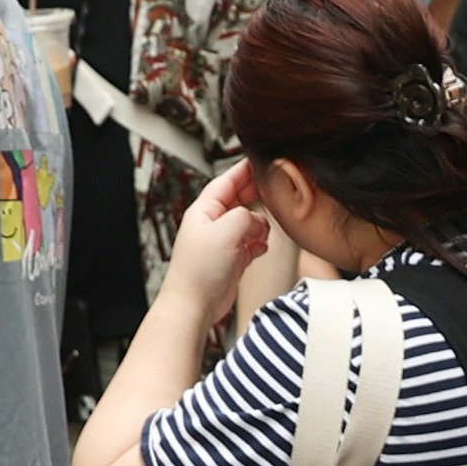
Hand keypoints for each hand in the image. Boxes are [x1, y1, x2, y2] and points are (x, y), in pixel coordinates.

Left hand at [167, 161, 273, 308]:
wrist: (193, 305)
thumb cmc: (199, 271)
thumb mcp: (225, 231)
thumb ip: (246, 216)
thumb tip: (258, 220)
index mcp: (204, 211)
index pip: (226, 181)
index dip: (244, 170)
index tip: (260, 160)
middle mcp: (212, 224)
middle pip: (238, 199)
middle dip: (255, 195)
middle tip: (273, 189)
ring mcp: (222, 241)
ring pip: (248, 221)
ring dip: (260, 224)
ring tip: (264, 230)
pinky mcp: (232, 259)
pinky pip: (251, 242)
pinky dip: (259, 243)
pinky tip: (261, 247)